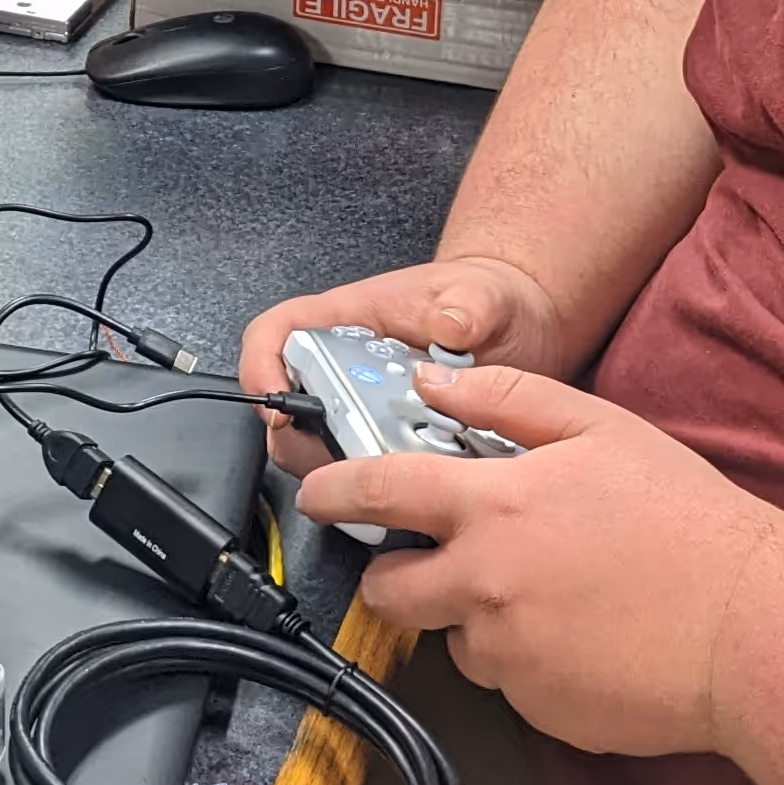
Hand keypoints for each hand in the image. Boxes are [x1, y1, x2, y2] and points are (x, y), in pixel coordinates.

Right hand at [238, 255, 571, 478]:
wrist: (522, 325)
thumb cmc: (486, 298)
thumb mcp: (482, 295)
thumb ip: (466, 306)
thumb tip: (451, 324)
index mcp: (347, 322)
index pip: (275, 335)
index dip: (261, 370)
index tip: (278, 408)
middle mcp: (346, 370)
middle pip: (291, 411)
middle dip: (311, 439)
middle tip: (354, 451)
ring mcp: (367, 411)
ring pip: (326, 452)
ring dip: (356, 468)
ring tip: (405, 464)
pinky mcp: (394, 445)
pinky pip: (374, 478)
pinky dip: (393, 489)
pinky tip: (429, 482)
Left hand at [296, 363, 783, 761]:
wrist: (755, 629)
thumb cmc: (689, 521)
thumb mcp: (603, 430)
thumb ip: (509, 401)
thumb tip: (436, 383)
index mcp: (494, 506)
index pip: (379, 492)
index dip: (333, 489)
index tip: (316, 492)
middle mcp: (484, 584)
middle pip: (388, 589)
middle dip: (396, 573)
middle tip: (437, 559)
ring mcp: (508, 655)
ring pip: (455, 639)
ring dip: (477, 618)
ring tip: (554, 596)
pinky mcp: (537, 709)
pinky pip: (508, 682)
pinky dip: (528, 659)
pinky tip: (584, 636)